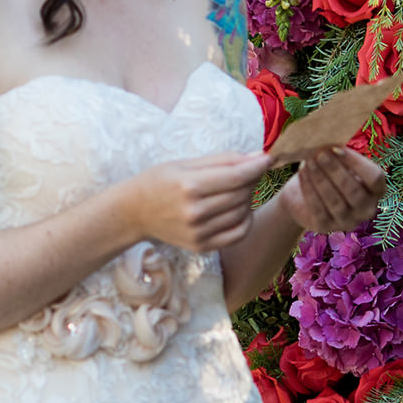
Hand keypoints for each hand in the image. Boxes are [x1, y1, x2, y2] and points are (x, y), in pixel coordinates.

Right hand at [119, 151, 271, 252]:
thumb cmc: (159, 181)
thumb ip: (223, 160)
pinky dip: (246, 220)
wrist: (134, 212)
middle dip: (251, 179)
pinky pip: (238, 234)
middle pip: (241, 194)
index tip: (268, 159)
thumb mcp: (186, 163)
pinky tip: (239, 209)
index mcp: (189, 186)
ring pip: (242, 213)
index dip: (257, 167)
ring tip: (237, 190)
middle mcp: (194, 212)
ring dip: (248, 198)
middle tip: (246, 171)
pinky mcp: (201, 246)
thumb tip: (259, 156)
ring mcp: (198, 232)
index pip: (236, 177)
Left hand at [278, 148, 386, 232]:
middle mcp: (367, 209)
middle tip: (320, 154)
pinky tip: (302, 174)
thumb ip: (339, 154)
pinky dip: (309, 190)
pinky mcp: (326, 227)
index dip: (357, 163)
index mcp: (376, 190)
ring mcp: (348, 221)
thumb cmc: (328, 174)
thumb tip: (329, 140)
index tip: (337, 149)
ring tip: (309, 161)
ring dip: (321, 179)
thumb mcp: (338, 163)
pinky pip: (318, 209)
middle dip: (335, 171)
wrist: (303, 196)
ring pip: (335, 202)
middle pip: (354, 191)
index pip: (375, 178)